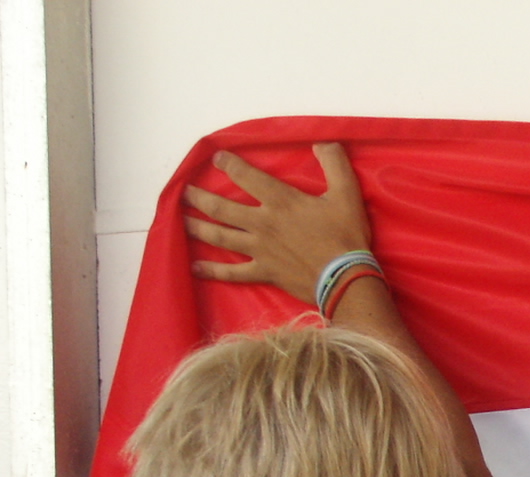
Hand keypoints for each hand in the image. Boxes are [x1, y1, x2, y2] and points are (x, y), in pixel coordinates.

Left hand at [184, 143, 370, 304]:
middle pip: (221, 207)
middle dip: (200, 197)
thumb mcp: (347, 194)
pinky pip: (232, 273)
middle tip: (185, 192)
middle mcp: (262, 223)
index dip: (228, 164)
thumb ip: (334, 163)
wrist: (346, 279)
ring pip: (220, 236)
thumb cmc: (346, 236)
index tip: (216, 159)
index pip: (246, 176)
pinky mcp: (263, 272)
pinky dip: (212, 271)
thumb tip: (322, 144)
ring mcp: (259, 249)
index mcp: (280, 201)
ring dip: (197, 227)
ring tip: (182, 220)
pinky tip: (195, 267)